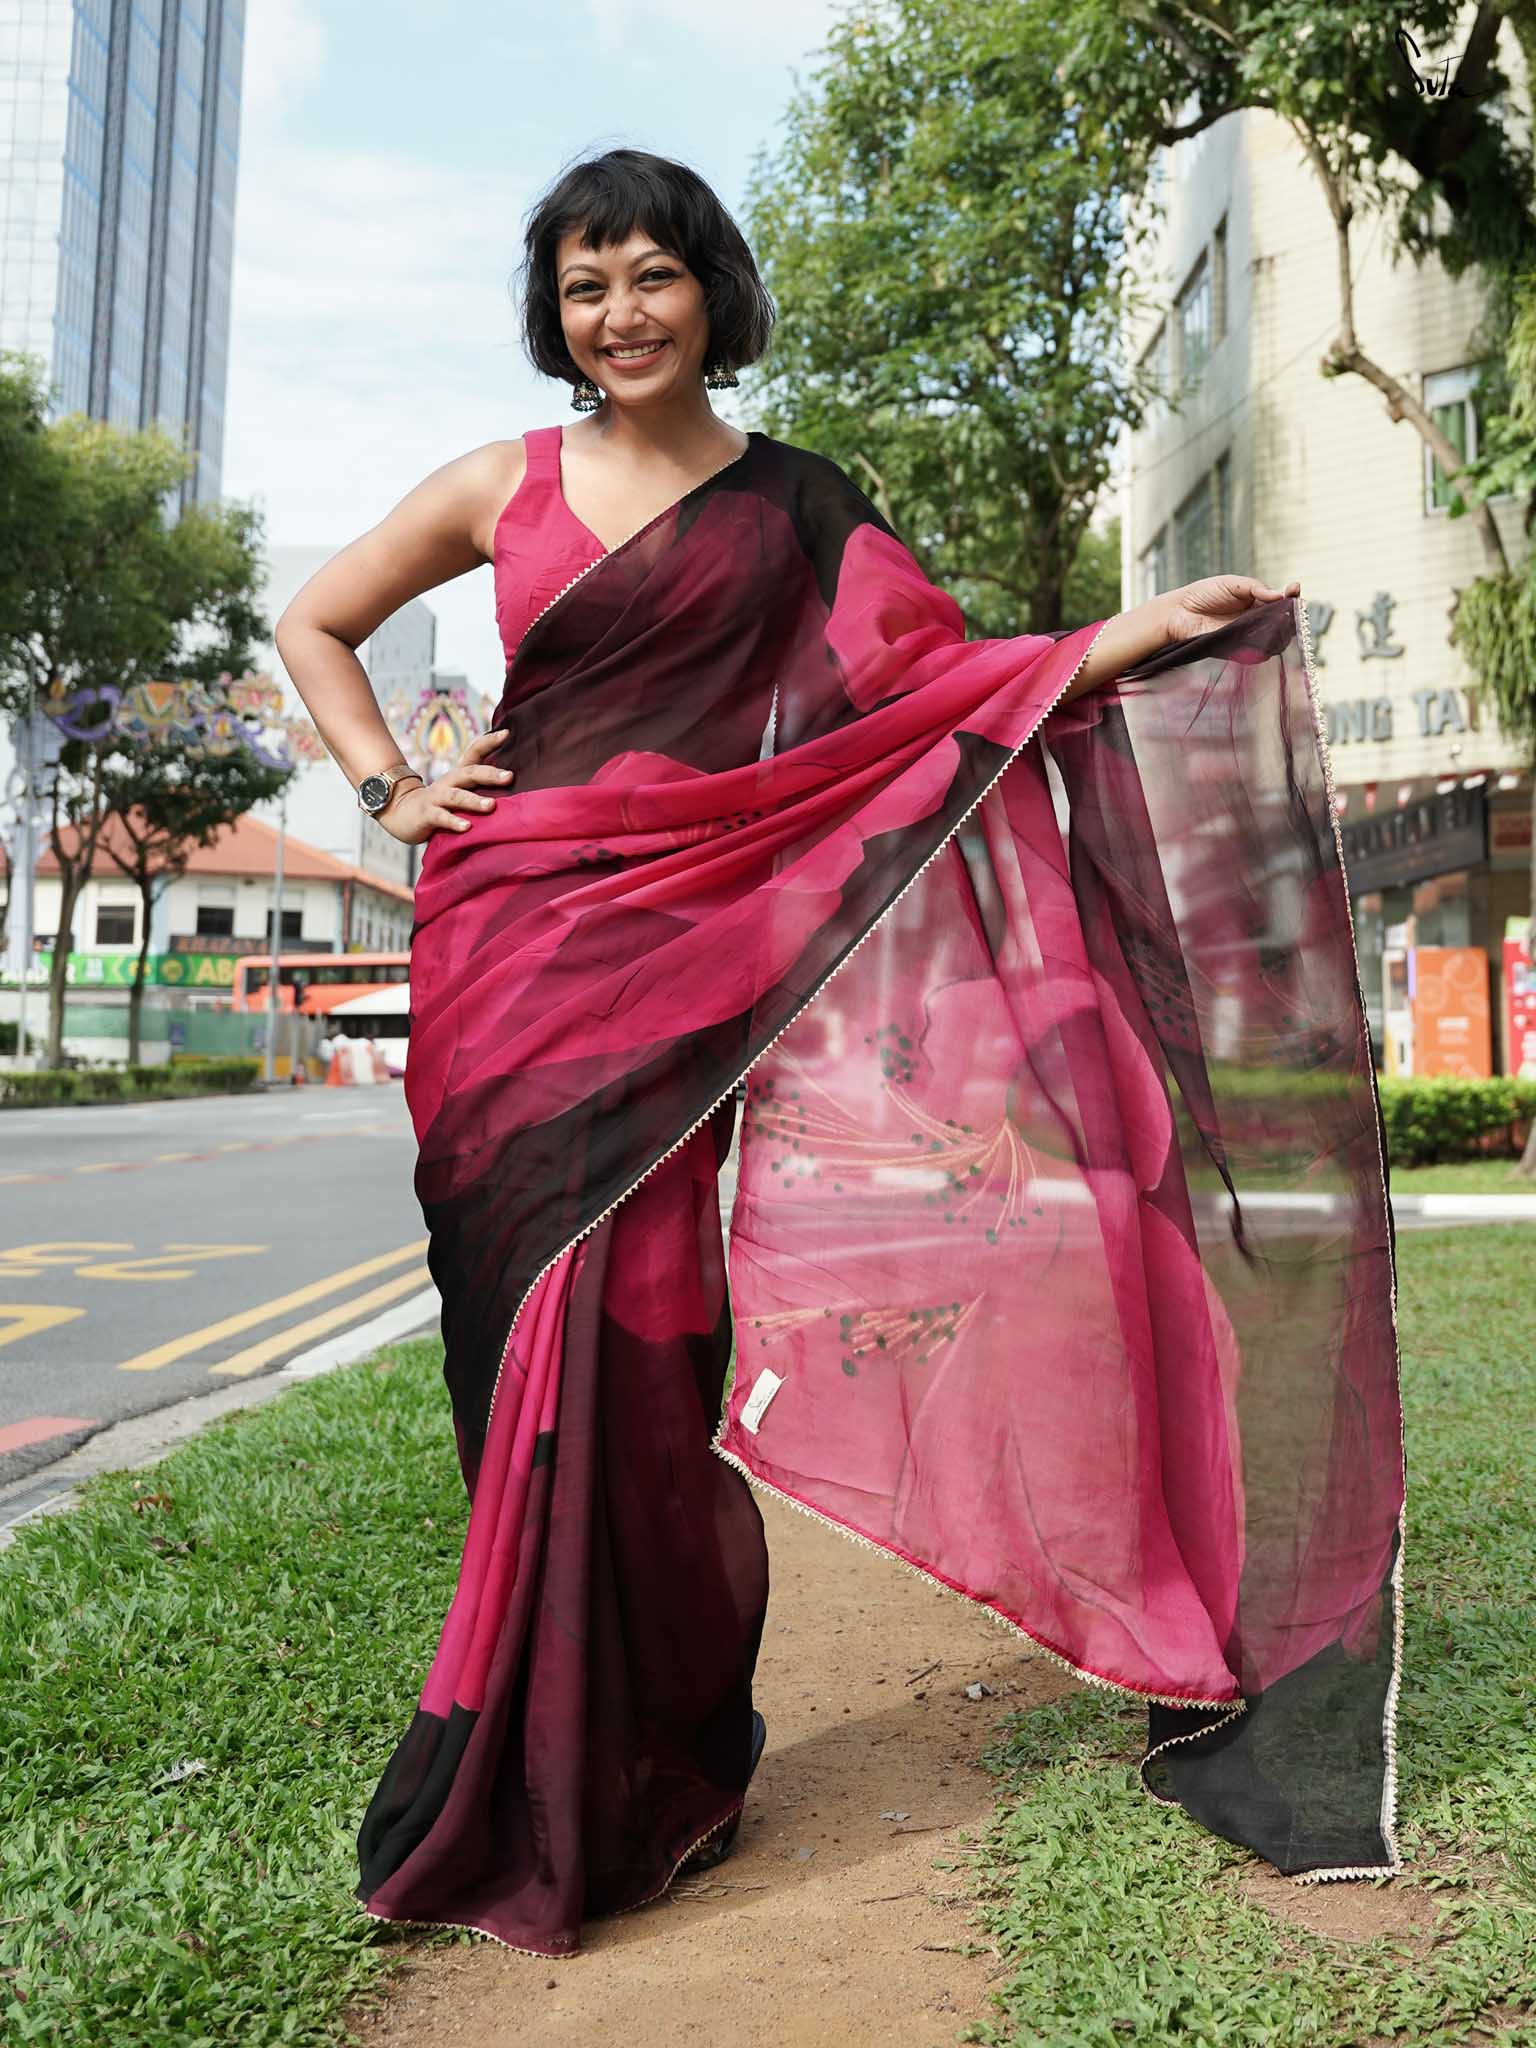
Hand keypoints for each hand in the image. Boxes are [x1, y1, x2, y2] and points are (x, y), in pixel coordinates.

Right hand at [375, 730, 515, 844]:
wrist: (400, 811)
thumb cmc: (439, 802)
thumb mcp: (459, 791)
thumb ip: (481, 788)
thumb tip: (513, 784)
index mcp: (459, 775)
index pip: (474, 752)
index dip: (489, 741)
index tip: (507, 733)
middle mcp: (448, 782)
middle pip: (469, 773)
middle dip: (489, 774)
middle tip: (509, 776)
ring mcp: (436, 797)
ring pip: (456, 796)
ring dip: (474, 801)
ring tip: (491, 806)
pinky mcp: (426, 814)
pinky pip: (441, 817)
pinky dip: (454, 822)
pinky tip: (467, 828)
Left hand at [1162, 574, 1299, 643]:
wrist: (1180, 613)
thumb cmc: (1204, 594)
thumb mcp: (1233, 584)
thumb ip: (1256, 588)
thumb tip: (1279, 596)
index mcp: (1258, 601)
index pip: (1283, 601)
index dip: (1292, 596)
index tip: (1295, 587)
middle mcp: (1257, 620)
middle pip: (1285, 621)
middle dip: (1293, 614)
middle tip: (1292, 605)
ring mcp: (1249, 636)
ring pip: (1277, 638)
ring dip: (1284, 629)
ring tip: (1283, 618)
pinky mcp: (1239, 650)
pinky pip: (1260, 652)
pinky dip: (1268, 645)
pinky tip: (1270, 634)